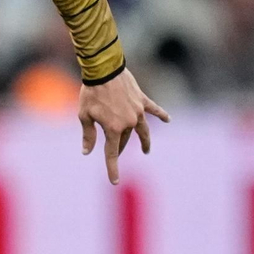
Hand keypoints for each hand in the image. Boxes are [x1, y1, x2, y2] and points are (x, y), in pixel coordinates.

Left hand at [78, 68, 168, 184]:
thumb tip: (87, 152)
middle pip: (125, 141)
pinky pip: (154, 109)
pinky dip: (161, 114)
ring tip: (146, 150)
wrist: (103, 71)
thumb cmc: (91, 94)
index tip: (115, 182)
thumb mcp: (84, 116)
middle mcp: (129, 123)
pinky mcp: (142, 100)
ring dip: (145, 140)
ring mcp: (137, 111)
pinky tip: (168, 119)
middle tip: (116, 154)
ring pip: (142, 130)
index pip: (112, 154)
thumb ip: (88, 135)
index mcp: (113, 129)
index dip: (113, 168)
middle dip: (119, 148)